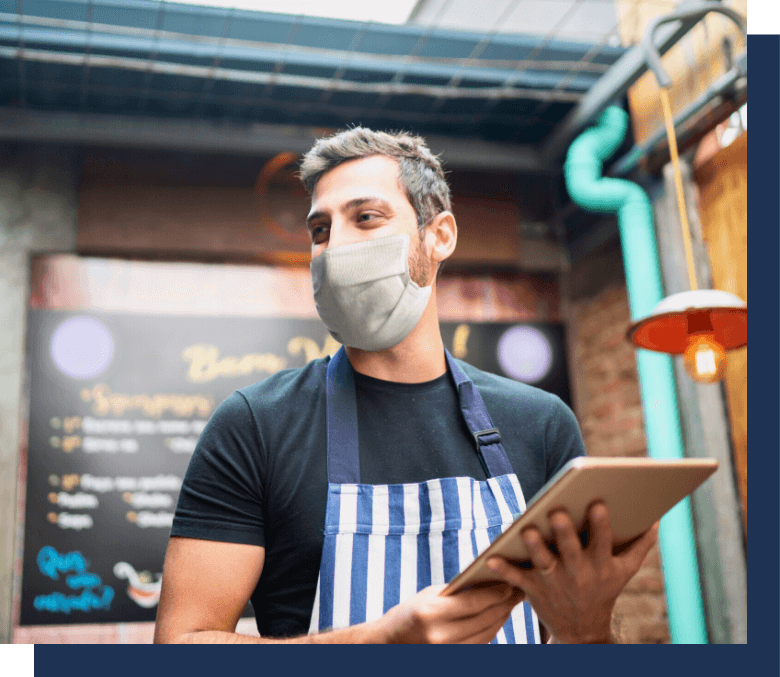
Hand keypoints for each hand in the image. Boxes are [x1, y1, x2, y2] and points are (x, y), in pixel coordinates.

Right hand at [374, 583, 524, 643]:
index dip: (496, 593)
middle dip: (504, 604)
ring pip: (487, 634)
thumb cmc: (410, 613)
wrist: (390, 644)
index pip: (474, 603)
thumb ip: (457, 592)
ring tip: (511, 602)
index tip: (510, 583)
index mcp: (431, 613)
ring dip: (502, 617)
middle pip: (484, 620)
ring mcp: (447, 652)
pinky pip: (480, 645)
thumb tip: (490, 582)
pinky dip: (492, 630)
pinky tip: (498, 617)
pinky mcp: (453, 660)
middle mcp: (440, 636)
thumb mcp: (430, 596)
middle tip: (518, 590)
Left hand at [485, 502, 657, 643]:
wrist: (583, 632)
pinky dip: (503, 570)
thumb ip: (640, 545)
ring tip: (527, 531)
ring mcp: (555, 581)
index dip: (601, 525)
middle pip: (571, 551)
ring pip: (543, 563)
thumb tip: (657, 519)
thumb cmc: (603, 590)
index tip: (598, 504)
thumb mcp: (624, 570)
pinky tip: (490, 558)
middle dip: (565, 533)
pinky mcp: (534, 589)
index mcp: (600, 564)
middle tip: (558, 512)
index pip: (602, 541)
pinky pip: (516, 579)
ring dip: (535, 548)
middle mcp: (578, 572)